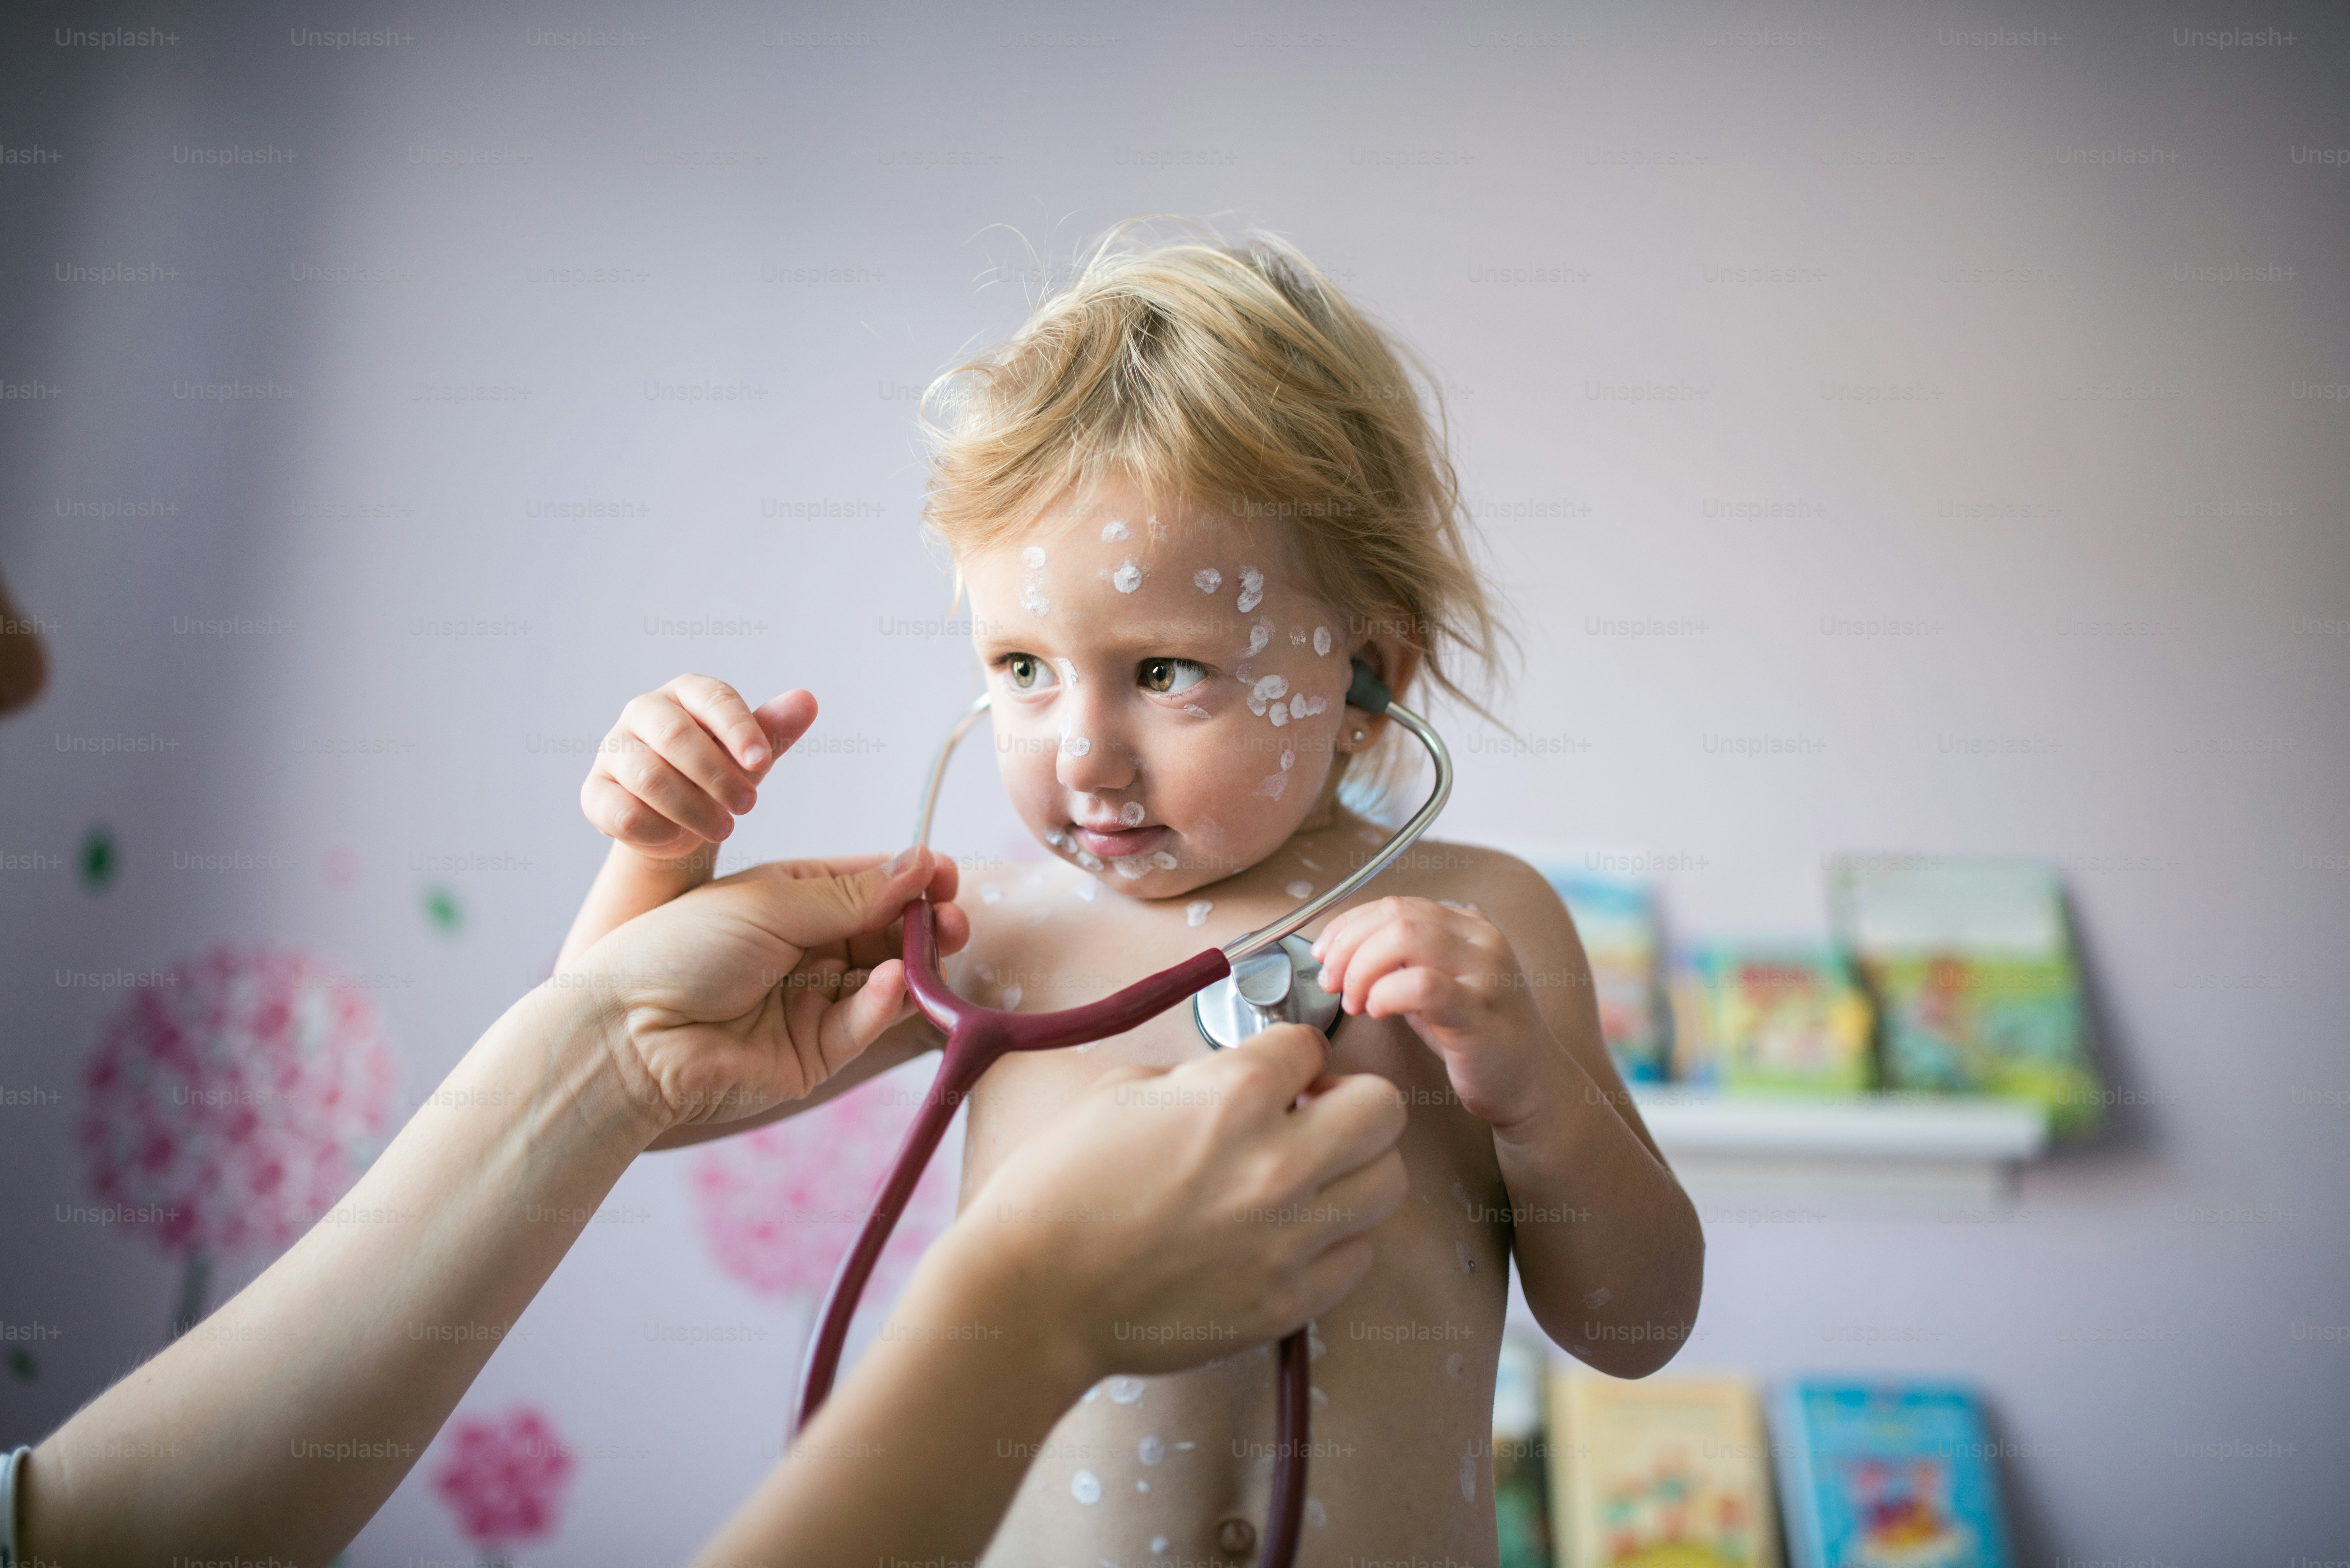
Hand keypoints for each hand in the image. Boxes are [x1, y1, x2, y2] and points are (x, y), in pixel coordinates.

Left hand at [571, 848, 968, 1134]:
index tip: (944, 873)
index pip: (862, 885)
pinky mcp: (813, 1054)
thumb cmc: (679, 950)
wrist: (629, 1034)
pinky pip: (861, 1024)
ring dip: (916, 960)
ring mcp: (810, 1004)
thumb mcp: (768, 903)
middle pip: (882, 933)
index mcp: (785, 901)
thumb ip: (849, 894)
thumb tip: (918, 862)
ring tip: (942, 940)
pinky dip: (883, 1003)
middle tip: (955, 914)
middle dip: (923, 921)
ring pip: (883, 979)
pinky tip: (894, 982)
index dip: (906, 879)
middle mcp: (802, 951)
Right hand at [582, 674, 816, 859]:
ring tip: (723, 828)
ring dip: (692, 808)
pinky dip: (656, 829)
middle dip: (717, 776)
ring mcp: (613, 750)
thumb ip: (773, 729)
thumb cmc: (717, 775)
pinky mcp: (595, 792)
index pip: (713, 698)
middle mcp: (643, 712)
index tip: (763, 761)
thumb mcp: (749, 754)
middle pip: (676, 736)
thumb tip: (808, 700)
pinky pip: (623, 811)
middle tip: (749, 806)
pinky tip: (677, 836)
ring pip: (648, 776)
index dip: (739, 729)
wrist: (677, 821)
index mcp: (685, 693)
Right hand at [932, 1024, 1408, 1381]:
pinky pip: (1357, 1257)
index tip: (1274, 1076)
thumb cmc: (1057, 1187)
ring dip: (1351, 1172)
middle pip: (1384, 1110)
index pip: (1310, 1046)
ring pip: (1387, 1183)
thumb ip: (1199, 1078)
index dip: (1290, 1058)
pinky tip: (1286, 1238)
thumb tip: (1247, 1081)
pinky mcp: (1287, 1302)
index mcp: (1232, 1096)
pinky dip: (1332, 1242)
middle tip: (1309, 1119)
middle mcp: (1278, 1163)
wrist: (1031, 1295)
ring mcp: (1289, 1239)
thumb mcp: (1121, 1092)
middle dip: (1348, 1104)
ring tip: (1304, 1181)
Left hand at [1310, 895, 1557, 1131]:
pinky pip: (1423, 984)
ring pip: (1405, 937)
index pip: (1394, 905)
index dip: (1348, 926)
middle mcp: (1480, 938)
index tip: (1324, 956)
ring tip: (1354, 1002)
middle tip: (1332, 984)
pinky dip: (1387, 992)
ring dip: (1362, 968)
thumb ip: (1400, 963)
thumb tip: (1343, 955)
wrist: (1534, 1086)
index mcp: (1467, 926)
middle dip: (1348, 946)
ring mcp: (1485, 972)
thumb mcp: (1435, 989)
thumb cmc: (1477, 1039)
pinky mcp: (1481, 1011)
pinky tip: (1377, 1012)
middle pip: (1394, 915)